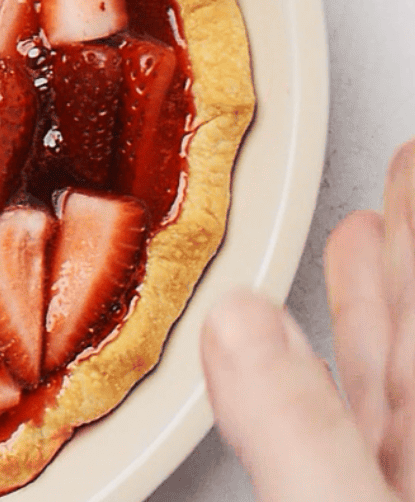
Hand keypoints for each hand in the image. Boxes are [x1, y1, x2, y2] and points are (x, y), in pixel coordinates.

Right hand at [202, 139, 414, 500]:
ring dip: (367, 300)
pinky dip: (314, 382)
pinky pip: (337, 432)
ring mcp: (393, 490)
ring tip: (360, 232)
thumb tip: (236, 319)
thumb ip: (300, 431)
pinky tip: (288, 351)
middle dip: (403, 246)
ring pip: (386, 380)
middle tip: (402, 171)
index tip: (410, 163)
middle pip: (414, 328)